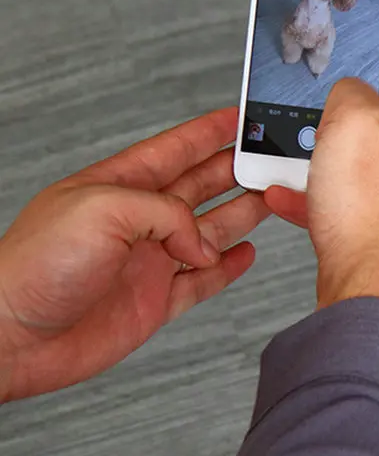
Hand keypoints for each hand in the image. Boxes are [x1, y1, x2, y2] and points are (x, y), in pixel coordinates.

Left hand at [0, 108, 267, 401]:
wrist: (9, 339)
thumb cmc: (35, 266)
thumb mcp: (106, 210)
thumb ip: (168, 213)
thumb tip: (203, 243)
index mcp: (122, 185)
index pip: (178, 148)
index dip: (211, 131)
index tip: (242, 117)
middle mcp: (139, 220)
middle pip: (203, 185)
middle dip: (238, 169)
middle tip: (273, 160)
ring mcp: (149, 261)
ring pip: (210, 230)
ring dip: (243, 213)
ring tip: (274, 199)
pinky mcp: (154, 302)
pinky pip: (203, 280)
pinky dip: (228, 266)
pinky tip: (245, 254)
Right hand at [265, 41, 378, 327]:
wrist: (372, 285)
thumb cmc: (370, 206)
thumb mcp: (351, 116)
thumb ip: (352, 89)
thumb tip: (352, 93)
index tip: (364, 45)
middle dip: (351, 109)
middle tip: (324, 108)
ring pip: (371, 159)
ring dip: (332, 156)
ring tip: (301, 157)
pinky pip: (358, 200)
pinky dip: (326, 195)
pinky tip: (293, 197)